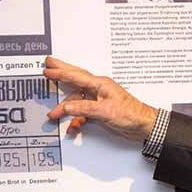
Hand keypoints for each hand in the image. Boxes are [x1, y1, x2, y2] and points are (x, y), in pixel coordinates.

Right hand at [43, 57, 157, 140]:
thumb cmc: (131, 114)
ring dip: (66, 109)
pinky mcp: (101, 109)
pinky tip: (73, 126)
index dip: (60, 72)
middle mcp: (99, 89)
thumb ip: (83, 109)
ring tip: (54, 115)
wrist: (143, 125)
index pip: (76, 76)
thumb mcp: (104, 111)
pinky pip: (83, 112)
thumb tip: (67, 107)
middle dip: (61, 73)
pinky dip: (77, 119)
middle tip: (48, 65)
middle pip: (75, 80)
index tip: (48, 69)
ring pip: (77, 101)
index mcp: (100, 84)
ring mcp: (99, 99)